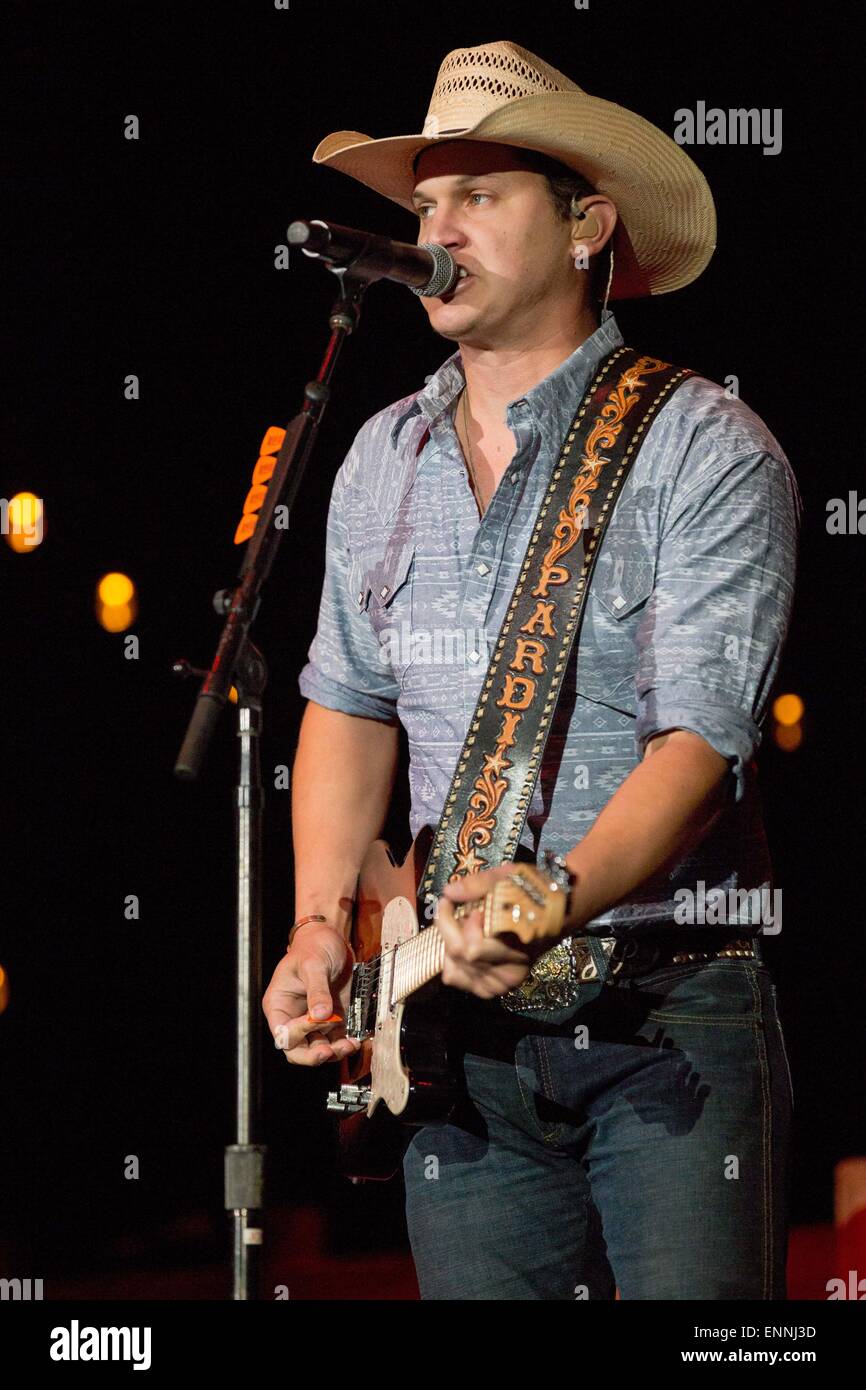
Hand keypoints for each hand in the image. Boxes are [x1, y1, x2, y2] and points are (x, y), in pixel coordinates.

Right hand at [262, 924, 361, 1066]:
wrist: (331, 939)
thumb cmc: (313, 946)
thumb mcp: (313, 964)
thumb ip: (317, 990)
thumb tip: (320, 1015)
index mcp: (279, 1005)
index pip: (283, 1032)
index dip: (298, 1033)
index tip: (319, 1019)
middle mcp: (293, 1017)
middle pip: (296, 1050)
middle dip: (312, 1055)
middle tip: (328, 1052)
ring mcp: (313, 1021)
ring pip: (317, 1049)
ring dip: (333, 1052)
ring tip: (349, 1045)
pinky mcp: (331, 1020)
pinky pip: (334, 1040)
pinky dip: (344, 1044)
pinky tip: (355, 1040)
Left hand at [436, 863, 553, 999]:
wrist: (561, 912)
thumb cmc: (536, 893)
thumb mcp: (509, 878)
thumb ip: (477, 885)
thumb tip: (449, 892)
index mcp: (517, 944)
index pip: (470, 949)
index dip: (453, 923)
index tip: (451, 901)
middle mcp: (510, 970)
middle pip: (460, 958)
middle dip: (448, 930)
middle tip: (453, 910)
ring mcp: (504, 982)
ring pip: (455, 974)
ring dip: (449, 947)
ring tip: (459, 928)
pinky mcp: (499, 987)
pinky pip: (462, 982)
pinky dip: (455, 964)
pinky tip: (463, 945)